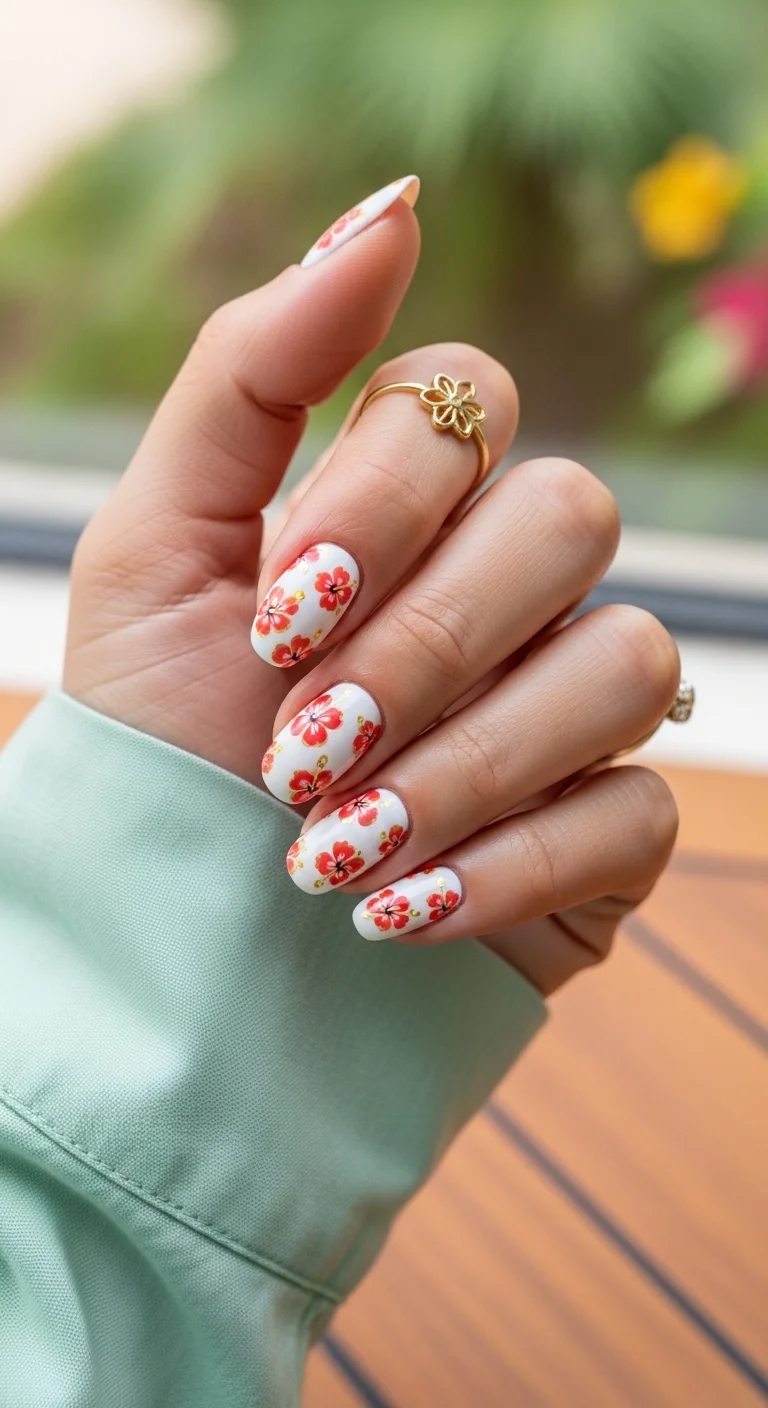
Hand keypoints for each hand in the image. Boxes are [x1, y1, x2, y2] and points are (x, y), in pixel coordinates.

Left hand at [64, 178, 678, 994]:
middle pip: (570, 518)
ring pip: (626, 662)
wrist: (175, 942)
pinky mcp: (609, 831)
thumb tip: (394, 209)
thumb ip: (254, 370)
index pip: (468, 402)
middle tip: (298, 747)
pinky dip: (506, 867)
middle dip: (424, 643)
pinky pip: (637, 811)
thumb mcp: (153, 545)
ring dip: (465, 765)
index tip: (274, 617)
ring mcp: (569, 702)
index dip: (382, 500)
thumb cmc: (159, 738)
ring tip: (332, 852)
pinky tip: (397, 914)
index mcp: (402, 501)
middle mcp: (505, 583)